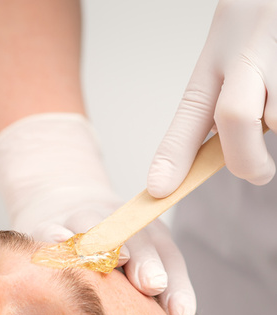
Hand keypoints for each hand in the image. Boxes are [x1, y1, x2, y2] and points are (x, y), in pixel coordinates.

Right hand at [0, 113, 195, 314]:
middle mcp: (119, 224)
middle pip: (137, 239)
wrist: (61, 198)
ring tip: (112, 260)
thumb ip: (156, 295)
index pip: (167, 258)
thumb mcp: (137, 267)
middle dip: (146, 261)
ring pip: (94, 227)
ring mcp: (81, 221)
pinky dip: (55, 235)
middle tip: (153, 283)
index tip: (180, 314)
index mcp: (149, 236)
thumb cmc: (105, 250)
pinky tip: (61, 241)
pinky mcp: (47, 223)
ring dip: (104, 243)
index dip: (177, 285)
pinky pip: (50, 230)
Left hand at [148, 0, 276, 197]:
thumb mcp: (237, 42)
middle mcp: (247, 51)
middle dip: (246, 159)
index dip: (174, 153)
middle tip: (258, 174)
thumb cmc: (269, 16)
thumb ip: (229, 93)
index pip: (192, 111)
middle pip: (235, 118)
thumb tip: (228, 150)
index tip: (159, 188)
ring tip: (276, 94)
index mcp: (220, 51)